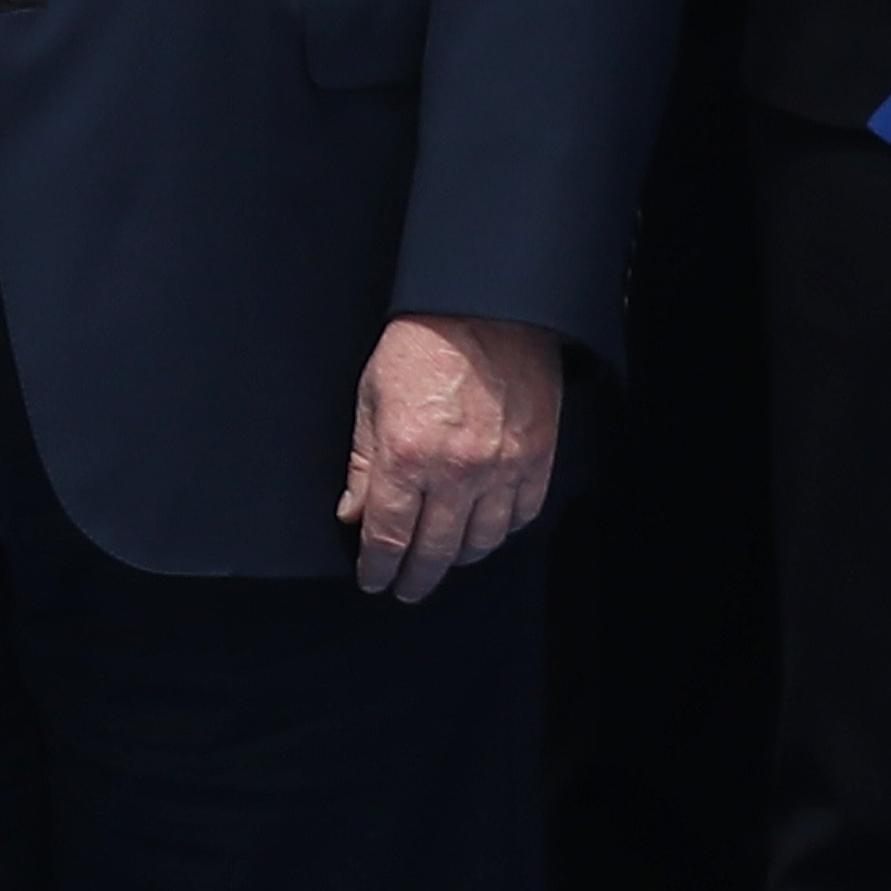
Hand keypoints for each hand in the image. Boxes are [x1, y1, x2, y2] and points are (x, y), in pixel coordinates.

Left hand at [337, 313, 563, 602]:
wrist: (485, 304)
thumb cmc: (423, 341)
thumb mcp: (371, 396)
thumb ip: (362, 461)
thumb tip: (353, 512)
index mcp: (406, 454)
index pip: (388, 536)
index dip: (378, 567)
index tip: (374, 579)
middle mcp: (455, 470)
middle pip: (434, 551)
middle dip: (415, 577)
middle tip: (406, 587)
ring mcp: (501, 467)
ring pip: (481, 542)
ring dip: (459, 557)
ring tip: (445, 557)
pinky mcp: (536, 456)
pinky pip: (521, 514)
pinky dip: (502, 529)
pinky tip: (486, 528)